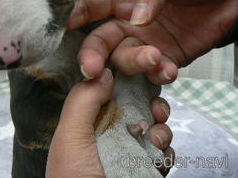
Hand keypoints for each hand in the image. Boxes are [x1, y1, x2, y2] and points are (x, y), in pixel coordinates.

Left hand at [46, 70, 173, 176]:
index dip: (130, 81)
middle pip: (140, 106)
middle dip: (153, 104)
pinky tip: (158, 156)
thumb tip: (105, 70)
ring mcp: (131, 151)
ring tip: (154, 138)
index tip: (145, 76)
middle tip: (157, 111)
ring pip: (156, 127)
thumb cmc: (73, 177)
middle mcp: (111, 132)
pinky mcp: (147, 169)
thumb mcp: (70, 136)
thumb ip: (84, 100)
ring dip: (161, 128)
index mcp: (90, 120)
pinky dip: (166, 151)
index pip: (113, 91)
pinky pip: (164, 153)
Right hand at [68, 0, 237, 82]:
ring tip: (154, 58)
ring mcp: (147, 41)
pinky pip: (153, 74)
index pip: (88, 7)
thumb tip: (137, 19)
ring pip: (124, 60)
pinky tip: (168, 69)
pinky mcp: (168, 58)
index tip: (55, 34)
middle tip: (93, 69)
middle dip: (92, 56)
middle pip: (98, 41)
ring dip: (132, 64)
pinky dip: (157, 76)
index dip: (70, 19)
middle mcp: (129, 20)